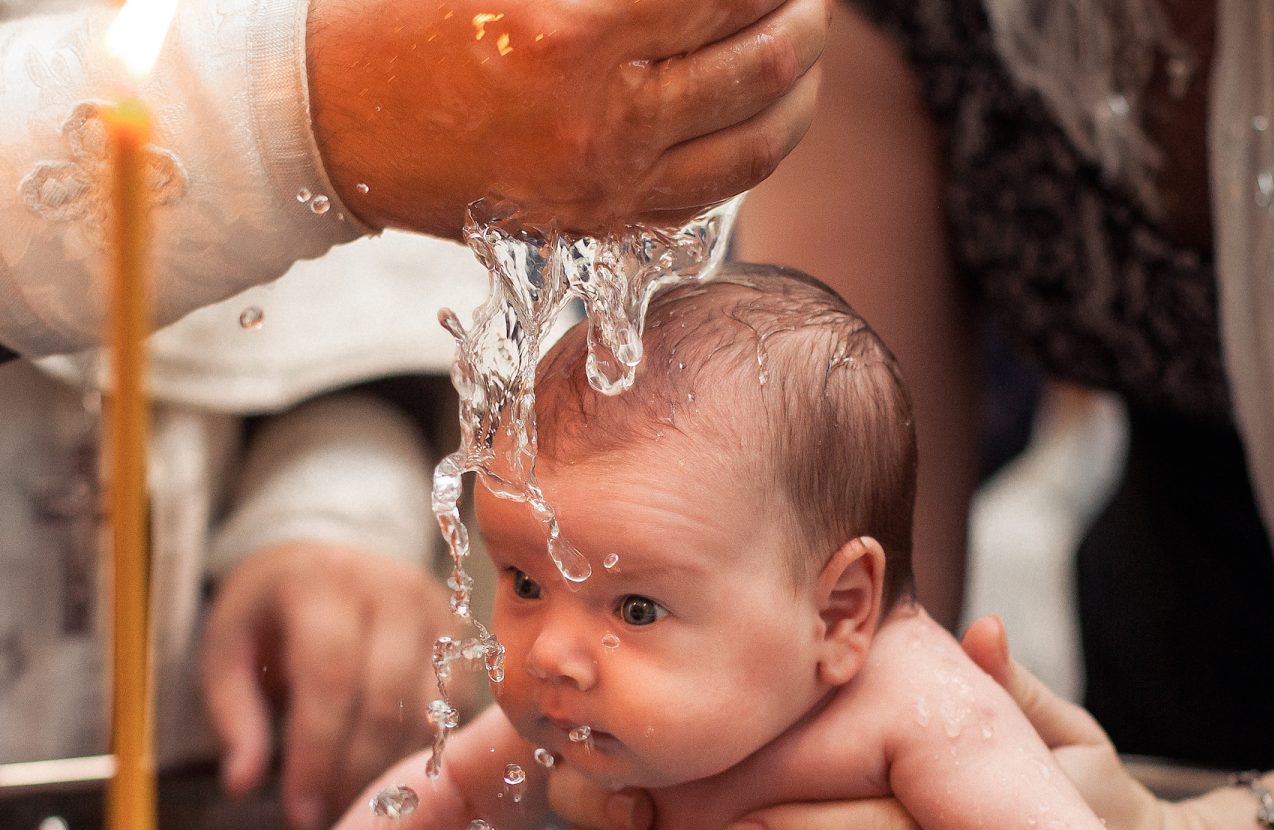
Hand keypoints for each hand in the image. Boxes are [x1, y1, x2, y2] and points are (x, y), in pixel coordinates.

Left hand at [201, 542, 448, 829]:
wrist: (333, 551)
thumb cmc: (273, 608)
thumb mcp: (228, 647)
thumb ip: (233, 714)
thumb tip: (244, 786)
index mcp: (323, 585)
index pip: (329, 679)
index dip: (316, 754)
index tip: (299, 816)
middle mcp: (391, 591)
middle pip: (387, 702)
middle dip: (356, 774)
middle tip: (328, 821)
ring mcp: (436, 612)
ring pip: (429, 712)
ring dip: (393, 771)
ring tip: (354, 807)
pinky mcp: (463, 637)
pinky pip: (454, 709)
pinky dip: (423, 751)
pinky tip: (391, 775)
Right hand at [307, 0, 828, 236]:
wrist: (324, 121)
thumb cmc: (394, 15)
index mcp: (567, 33)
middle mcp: (598, 120)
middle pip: (756, 60)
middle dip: (802, 12)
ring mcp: (604, 184)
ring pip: (754, 142)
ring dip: (800, 84)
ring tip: (805, 43)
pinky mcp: (599, 222)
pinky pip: (711, 194)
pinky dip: (757, 148)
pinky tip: (766, 112)